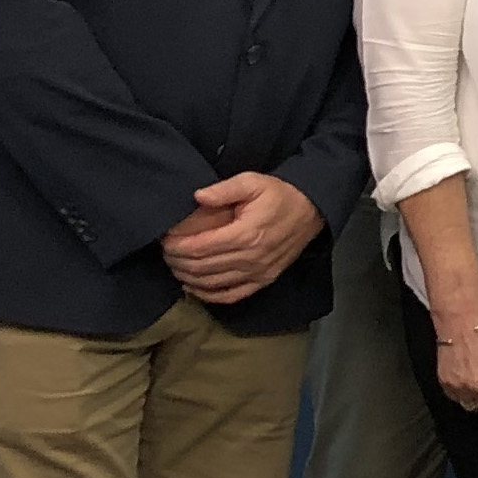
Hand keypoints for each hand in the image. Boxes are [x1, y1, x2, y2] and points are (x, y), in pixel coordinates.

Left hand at [160, 172, 322, 304]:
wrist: (312, 209)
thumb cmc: (279, 194)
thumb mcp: (252, 181)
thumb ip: (224, 189)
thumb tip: (197, 196)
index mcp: (245, 234)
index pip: (199, 247)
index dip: (177, 247)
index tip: (164, 241)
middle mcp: (251, 258)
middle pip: (202, 267)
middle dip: (177, 262)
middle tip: (165, 253)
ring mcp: (258, 272)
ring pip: (212, 283)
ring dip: (188, 278)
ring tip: (174, 267)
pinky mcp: (264, 280)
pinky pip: (231, 295)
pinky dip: (209, 295)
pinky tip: (193, 288)